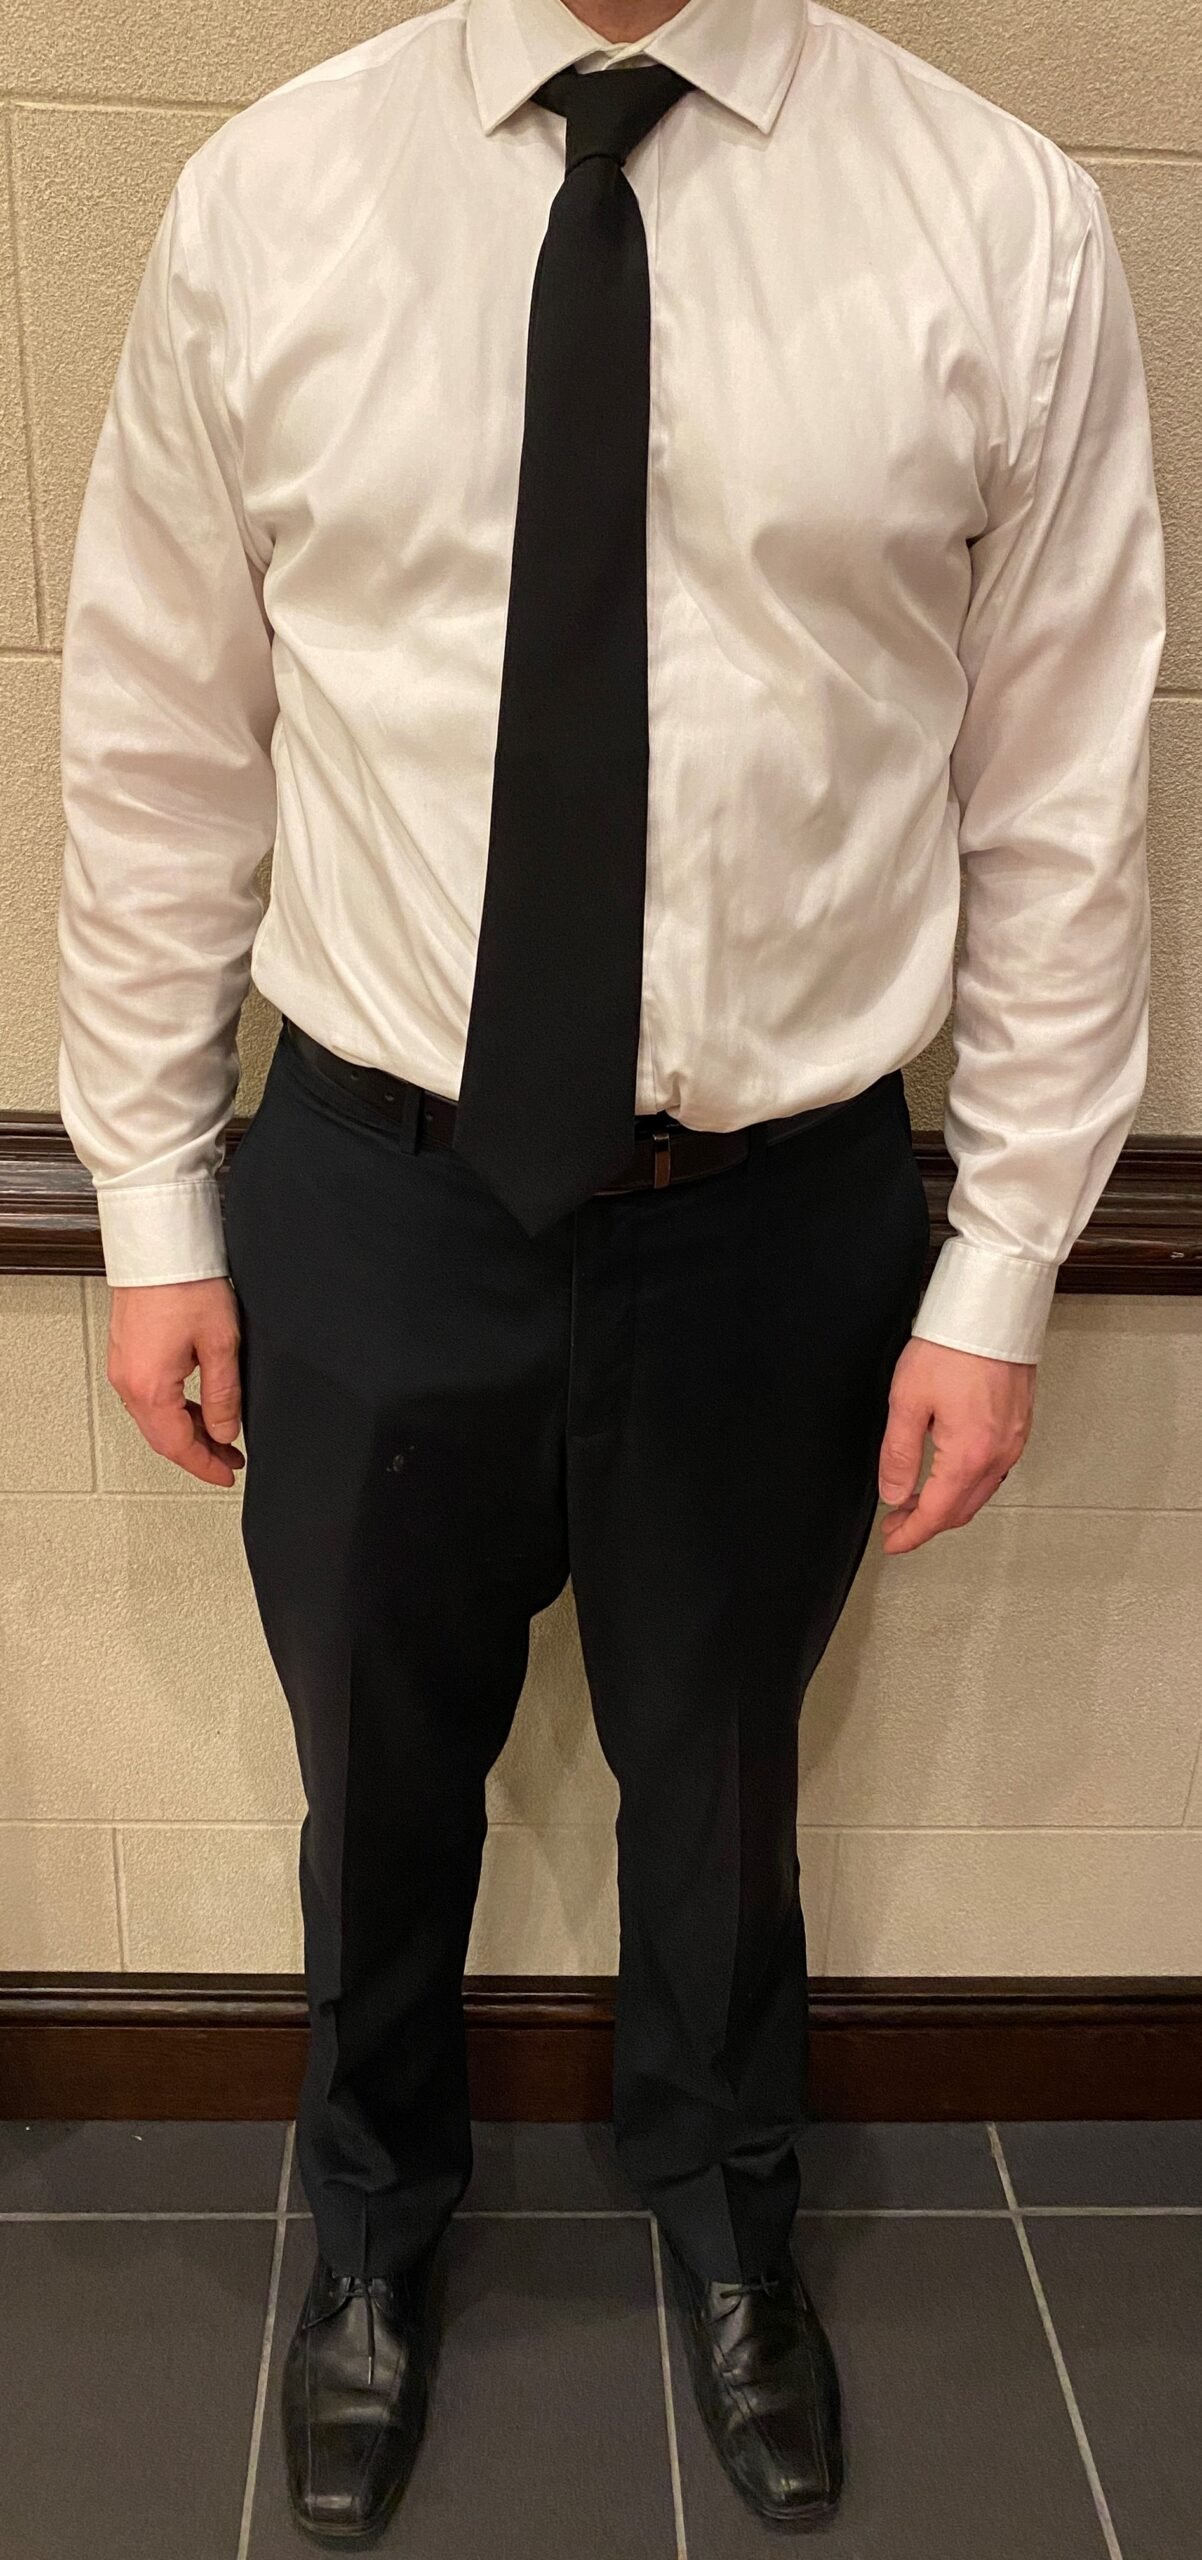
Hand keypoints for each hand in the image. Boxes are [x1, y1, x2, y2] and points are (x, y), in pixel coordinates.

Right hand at [107, 1278, 244, 1487]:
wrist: (159, 1245)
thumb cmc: (185, 1283)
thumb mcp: (221, 1345)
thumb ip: (223, 1396)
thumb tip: (225, 1430)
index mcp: (149, 1387)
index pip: (178, 1446)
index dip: (206, 1466)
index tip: (227, 1474)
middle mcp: (128, 1381)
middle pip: (162, 1437)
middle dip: (198, 1453)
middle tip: (229, 1460)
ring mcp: (122, 1367)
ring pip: (154, 1418)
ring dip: (186, 1431)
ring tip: (219, 1434)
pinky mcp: (126, 1352)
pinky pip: (147, 1396)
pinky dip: (173, 1410)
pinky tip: (195, 1407)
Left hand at [878, 1336, 1034, 1553]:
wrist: (992, 1309)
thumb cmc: (953, 1345)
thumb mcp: (907, 1399)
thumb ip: (898, 1453)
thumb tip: (893, 1493)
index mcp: (970, 1453)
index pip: (937, 1513)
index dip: (911, 1534)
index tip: (892, 1542)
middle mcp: (999, 1454)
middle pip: (961, 1509)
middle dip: (927, 1523)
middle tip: (897, 1525)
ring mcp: (1013, 1441)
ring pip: (979, 1493)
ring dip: (948, 1505)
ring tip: (916, 1503)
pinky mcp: (1019, 1426)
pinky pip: (994, 1472)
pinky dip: (968, 1485)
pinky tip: (949, 1476)